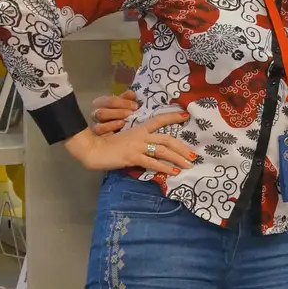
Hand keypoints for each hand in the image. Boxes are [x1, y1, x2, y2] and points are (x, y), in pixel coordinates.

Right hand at [64, 112, 192, 174]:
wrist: (94, 150)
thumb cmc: (108, 144)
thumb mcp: (126, 137)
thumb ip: (139, 140)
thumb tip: (152, 148)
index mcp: (139, 129)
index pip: (159, 120)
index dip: (172, 117)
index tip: (185, 116)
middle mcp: (141, 136)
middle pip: (167, 139)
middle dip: (182, 147)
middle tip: (193, 155)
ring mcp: (138, 146)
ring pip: (163, 151)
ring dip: (178, 158)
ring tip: (188, 164)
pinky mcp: (133, 157)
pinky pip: (153, 163)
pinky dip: (164, 168)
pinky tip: (173, 172)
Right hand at [92, 89, 139, 134]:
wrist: (119, 125)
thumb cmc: (122, 110)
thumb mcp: (124, 103)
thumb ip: (127, 98)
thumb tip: (132, 93)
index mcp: (100, 102)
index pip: (109, 101)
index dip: (123, 103)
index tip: (136, 106)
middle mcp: (95, 114)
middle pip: (102, 113)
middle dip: (118, 113)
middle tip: (131, 114)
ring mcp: (95, 126)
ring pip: (99, 126)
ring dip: (113, 124)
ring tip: (124, 123)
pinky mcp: (98, 136)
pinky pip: (101, 136)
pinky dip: (109, 134)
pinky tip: (118, 132)